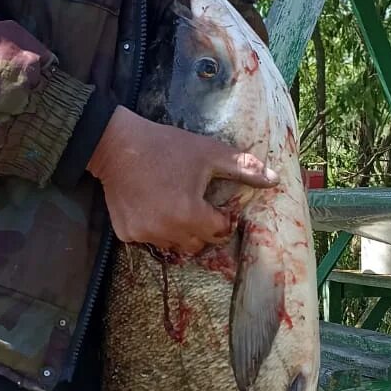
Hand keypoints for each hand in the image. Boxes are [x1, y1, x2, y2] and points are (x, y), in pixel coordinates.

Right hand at [87, 107, 276, 254]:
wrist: (115, 145)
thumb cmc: (166, 147)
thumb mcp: (208, 153)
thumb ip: (243, 167)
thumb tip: (275, 180)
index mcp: (190, 214)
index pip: (220, 231)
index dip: (222, 217)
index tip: (214, 203)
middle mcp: (167, 231)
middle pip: (197, 244)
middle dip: (202, 229)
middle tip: (195, 206)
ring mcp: (144, 235)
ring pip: (173, 245)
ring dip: (178, 231)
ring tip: (173, 205)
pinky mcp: (126, 233)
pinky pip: (149, 239)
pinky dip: (154, 228)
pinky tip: (151, 206)